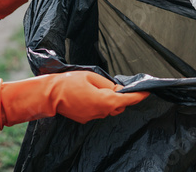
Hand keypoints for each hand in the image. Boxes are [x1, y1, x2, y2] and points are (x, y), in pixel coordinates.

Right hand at [0, 71, 149, 127]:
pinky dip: (100, 103)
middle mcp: (100, 112)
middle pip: (119, 105)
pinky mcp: (85, 118)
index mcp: (104, 101)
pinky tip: (90, 94)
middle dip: (121, 96)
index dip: (139, 96)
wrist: (48, 95)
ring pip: (108, 108)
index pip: (127, 100)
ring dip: (109, 100)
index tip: (147, 92)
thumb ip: (107, 84)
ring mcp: (92, 117)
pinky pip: (98, 111)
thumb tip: (116, 89)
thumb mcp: (91, 76)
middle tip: (116, 85)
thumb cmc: (69, 82)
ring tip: (99, 87)